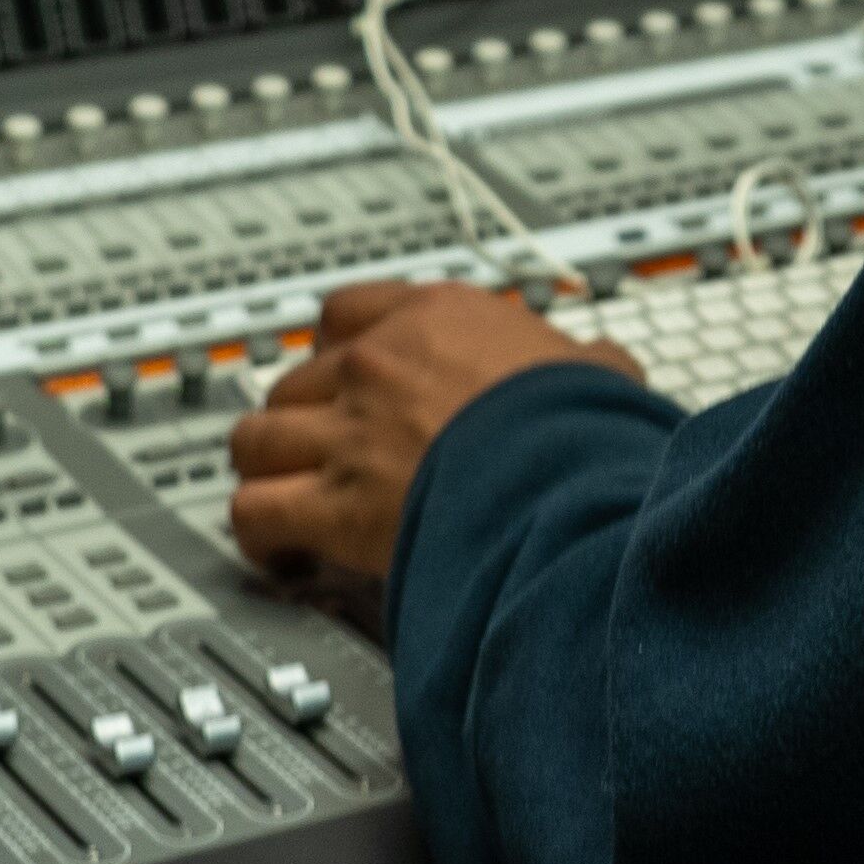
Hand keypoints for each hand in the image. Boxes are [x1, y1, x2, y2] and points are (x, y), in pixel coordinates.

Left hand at [225, 278, 640, 582]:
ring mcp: (348, 434)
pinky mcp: (334, 505)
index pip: (343, 312)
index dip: (336, 349)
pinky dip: (256, 532)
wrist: (570, 483)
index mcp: (435, 320)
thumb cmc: (585, 430)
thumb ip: (585, 360)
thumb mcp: (599, 369)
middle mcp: (377, 367)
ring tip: (283, 500)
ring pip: (255, 438)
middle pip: (293, 380)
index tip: (344, 376)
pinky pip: (254, 509)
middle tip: (320, 457)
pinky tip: (277, 551)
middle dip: (302, 421)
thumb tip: (609, 368)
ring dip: (265, 470)